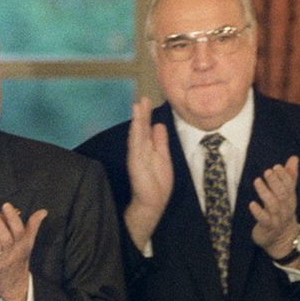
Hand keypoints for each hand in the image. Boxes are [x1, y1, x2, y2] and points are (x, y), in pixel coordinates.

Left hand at [0, 203, 47, 300]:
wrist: (14, 286)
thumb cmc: (19, 261)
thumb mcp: (28, 244)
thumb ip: (33, 226)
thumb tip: (43, 212)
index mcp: (21, 246)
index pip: (19, 230)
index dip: (13, 217)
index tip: (6, 205)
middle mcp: (11, 253)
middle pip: (6, 237)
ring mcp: (0, 261)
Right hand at [123, 97, 172, 249]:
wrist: (152, 202)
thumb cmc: (158, 183)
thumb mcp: (163, 157)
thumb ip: (160, 141)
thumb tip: (158, 124)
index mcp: (147, 147)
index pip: (146, 128)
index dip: (146, 115)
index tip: (147, 101)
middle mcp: (140, 149)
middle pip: (141, 128)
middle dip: (142, 113)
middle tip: (142, 98)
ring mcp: (137, 154)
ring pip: (137, 133)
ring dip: (137, 119)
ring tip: (138, 105)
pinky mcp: (136, 161)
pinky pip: (136, 144)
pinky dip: (136, 132)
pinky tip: (137, 122)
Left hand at [249, 155, 299, 258]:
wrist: (282, 240)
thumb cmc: (282, 212)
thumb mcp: (287, 195)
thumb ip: (290, 176)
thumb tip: (294, 158)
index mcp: (291, 199)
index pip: (290, 186)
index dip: (284, 176)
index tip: (276, 167)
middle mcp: (286, 208)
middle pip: (283, 194)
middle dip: (275, 182)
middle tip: (267, 172)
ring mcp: (278, 218)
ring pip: (273, 205)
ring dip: (265, 193)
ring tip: (257, 181)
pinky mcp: (268, 227)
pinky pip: (264, 219)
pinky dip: (258, 211)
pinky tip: (252, 204)